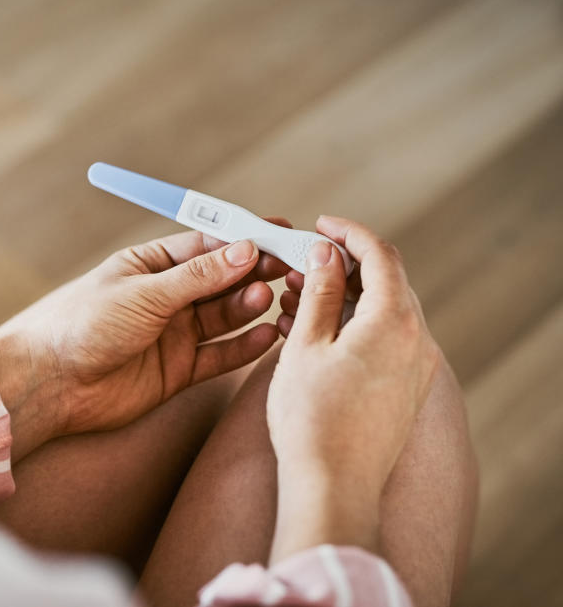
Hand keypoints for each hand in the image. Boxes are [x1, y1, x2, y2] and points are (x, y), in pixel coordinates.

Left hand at [0, 222, 291, 460]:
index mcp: (151, 265)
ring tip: (269, 299)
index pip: (207, 245)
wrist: (50, 383)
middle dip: (255, 273)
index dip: (244, 240)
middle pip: (222, 280)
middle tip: (288, 268)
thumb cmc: (82, 324)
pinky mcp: (178, 371)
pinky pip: (220, 356)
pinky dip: (245, 347)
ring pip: (225, 317)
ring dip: (250, 306)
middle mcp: (166, 297)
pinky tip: (268, 336)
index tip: (280, 236)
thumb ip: (197, 277)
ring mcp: (173, 334)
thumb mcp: (142, 293)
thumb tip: (244, 250)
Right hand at [267, 216, 441, 559]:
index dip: (348, 232)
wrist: (333, 487)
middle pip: (385, 282)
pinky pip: (383, 341)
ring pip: (382, 312)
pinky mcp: (406, 390)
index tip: (320, 225)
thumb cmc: (312, 419)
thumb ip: (319, 292)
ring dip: (343, 298)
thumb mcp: (305, 344)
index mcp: (393, 321)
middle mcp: (416, 341)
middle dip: (341, 267)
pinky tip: (313, 334)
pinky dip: (352, 326)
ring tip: (295, 300)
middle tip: (298, 266)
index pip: (380, 255)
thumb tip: (324, 255)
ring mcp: (415, 368)